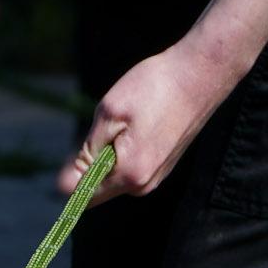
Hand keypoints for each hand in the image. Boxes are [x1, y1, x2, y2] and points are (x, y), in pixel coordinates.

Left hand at [60, 39, 240, 203]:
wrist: (204, 72)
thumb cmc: (156, 86)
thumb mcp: (110, 112)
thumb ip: (86, 154)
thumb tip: (63, 189)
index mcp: (128, 175)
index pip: (81, 195)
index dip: (72, 173)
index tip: (88, 141)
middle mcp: (142, 186)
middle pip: (96, 190)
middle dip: (91, 164)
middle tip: (110, 125)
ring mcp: (154, 179)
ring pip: (113, 178)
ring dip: (108, 156)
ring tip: (131, 122)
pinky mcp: (162, 169)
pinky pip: (129, 169)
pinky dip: (124, 151)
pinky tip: (141, 125)